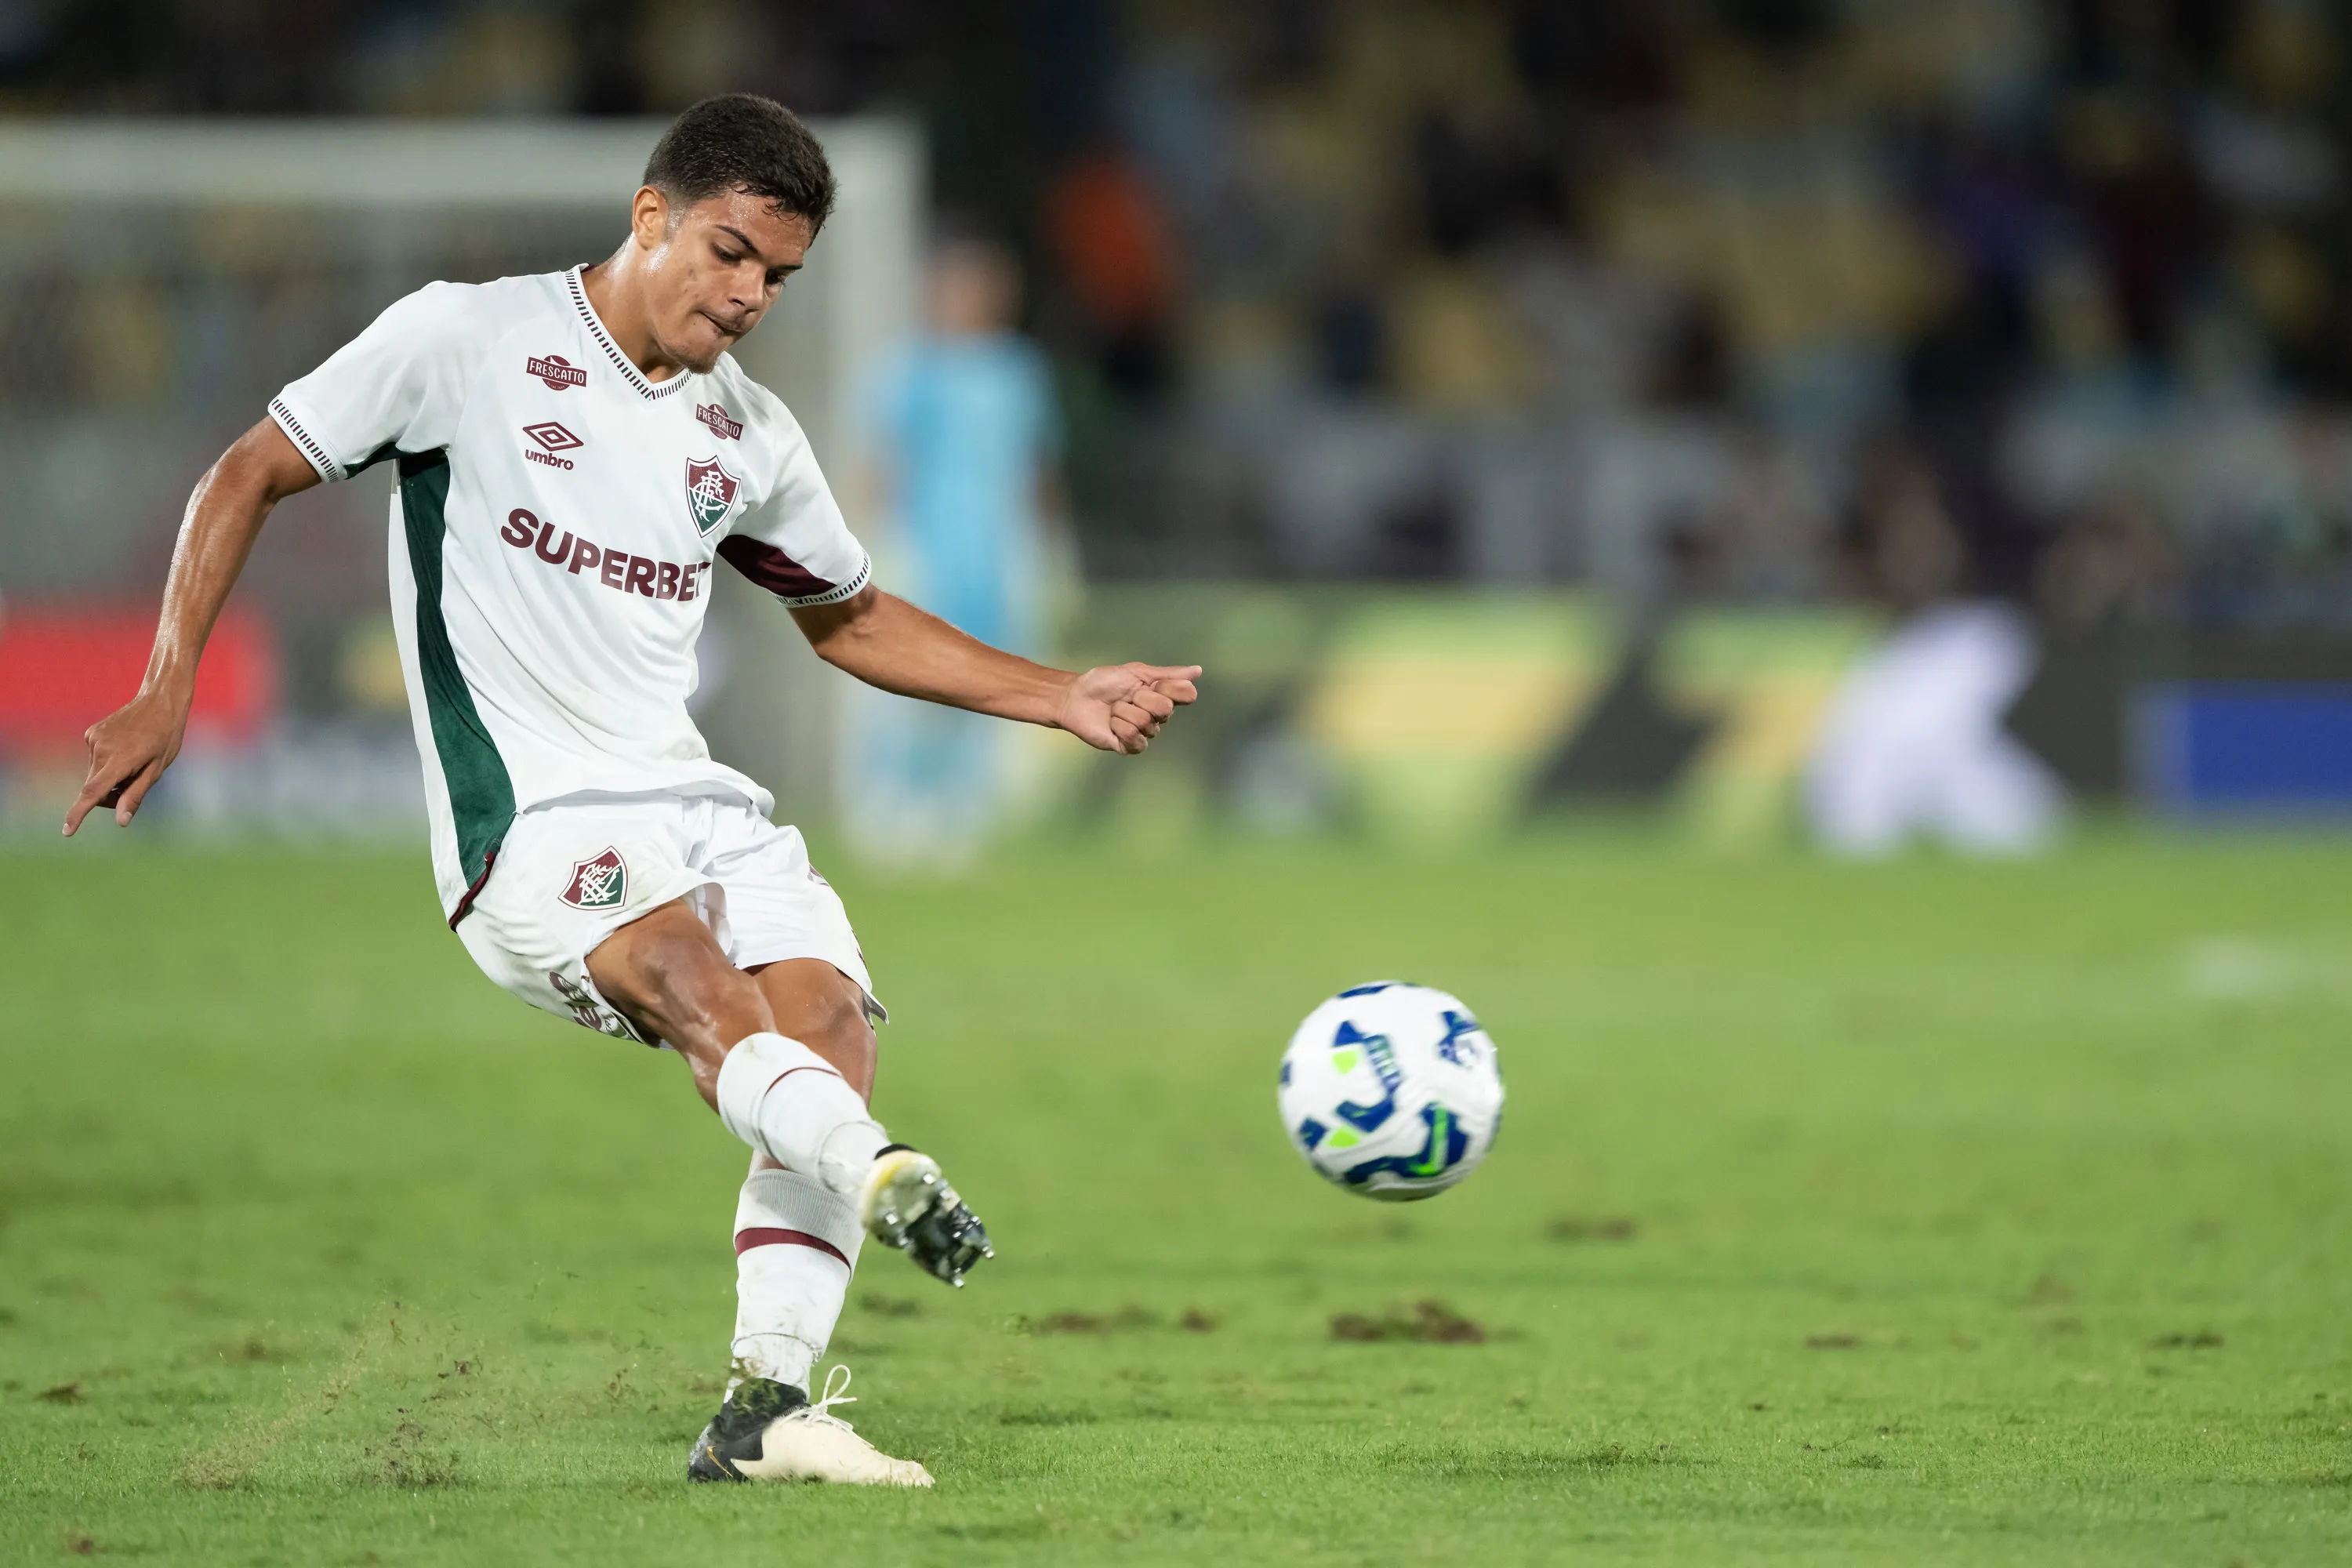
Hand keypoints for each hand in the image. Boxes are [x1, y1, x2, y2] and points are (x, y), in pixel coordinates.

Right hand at [64, 688, 189, 834]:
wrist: (160, 702)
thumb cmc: (165, 737)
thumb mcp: (157, 770)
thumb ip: (136, 795)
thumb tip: (121, 821)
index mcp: (120, 760)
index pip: (93, 792)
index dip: (79, 814)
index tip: (67, 831)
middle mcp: (101, 749)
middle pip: (95, 788)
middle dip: (111, 795)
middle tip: (135, 783)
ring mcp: (94, 739)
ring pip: (95, 774)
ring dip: (110, 777)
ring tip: (135, 760)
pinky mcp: (91, 733)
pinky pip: (96, 759)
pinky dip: (107, 763)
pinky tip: (126, 749)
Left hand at [1056, 663, 1199, 754]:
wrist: (1076, 697)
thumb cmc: (1103, 682)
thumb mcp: (1136, 672)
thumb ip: (1167, 674)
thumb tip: (1198, 670)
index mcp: (1161, 695)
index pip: (1186, 695)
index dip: (1169, 688)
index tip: (1150, 683)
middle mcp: (1157, 716)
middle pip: (1165, 709)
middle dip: (1141, 698)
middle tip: (1126, 696)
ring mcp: (1144, 732)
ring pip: (1147, 723)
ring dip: (1124, 712)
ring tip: (1113, 710)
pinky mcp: (1129, 746)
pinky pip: (1135, 738)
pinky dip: (1120, 727)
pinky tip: (1111, 724)